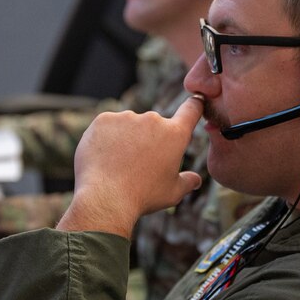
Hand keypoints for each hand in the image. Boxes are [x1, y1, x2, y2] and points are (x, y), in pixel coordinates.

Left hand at [58, 95, 203, 236]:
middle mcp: (153, 119)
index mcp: (174, 134)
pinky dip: (107, 138)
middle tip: (138, 164)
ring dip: (127, 139)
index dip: (194, 105)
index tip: (195, 102)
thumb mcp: (172, 193)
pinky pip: (108, 126)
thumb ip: (187, 182)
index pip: (191, 110)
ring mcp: (127, 117)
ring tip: (118, 165)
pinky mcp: (104, 119)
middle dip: (149, 139)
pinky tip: (104, 157)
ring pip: (129, 126)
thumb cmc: (143, 196)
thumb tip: (196, 180)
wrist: (106, 197)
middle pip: (154, 125)